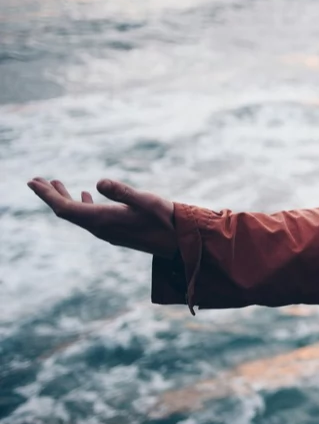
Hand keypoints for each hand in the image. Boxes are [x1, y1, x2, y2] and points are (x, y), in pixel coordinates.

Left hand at [27, 178, 177, 257]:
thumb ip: (123, 192)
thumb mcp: (147, 200)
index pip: (66, 209)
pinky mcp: (116, 231)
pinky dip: (81, 204)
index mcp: (104, 220)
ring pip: (78, 215)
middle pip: (67, 212)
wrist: (181, 243)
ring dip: (64, 199)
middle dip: (50, 196)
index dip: (47, 195)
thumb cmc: (167, 219)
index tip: (32, 181)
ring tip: (54, 183)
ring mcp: (108, 232)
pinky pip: (90, 218)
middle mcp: (101, 228)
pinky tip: (85, 195)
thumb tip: (98, 181)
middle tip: (35, 180)